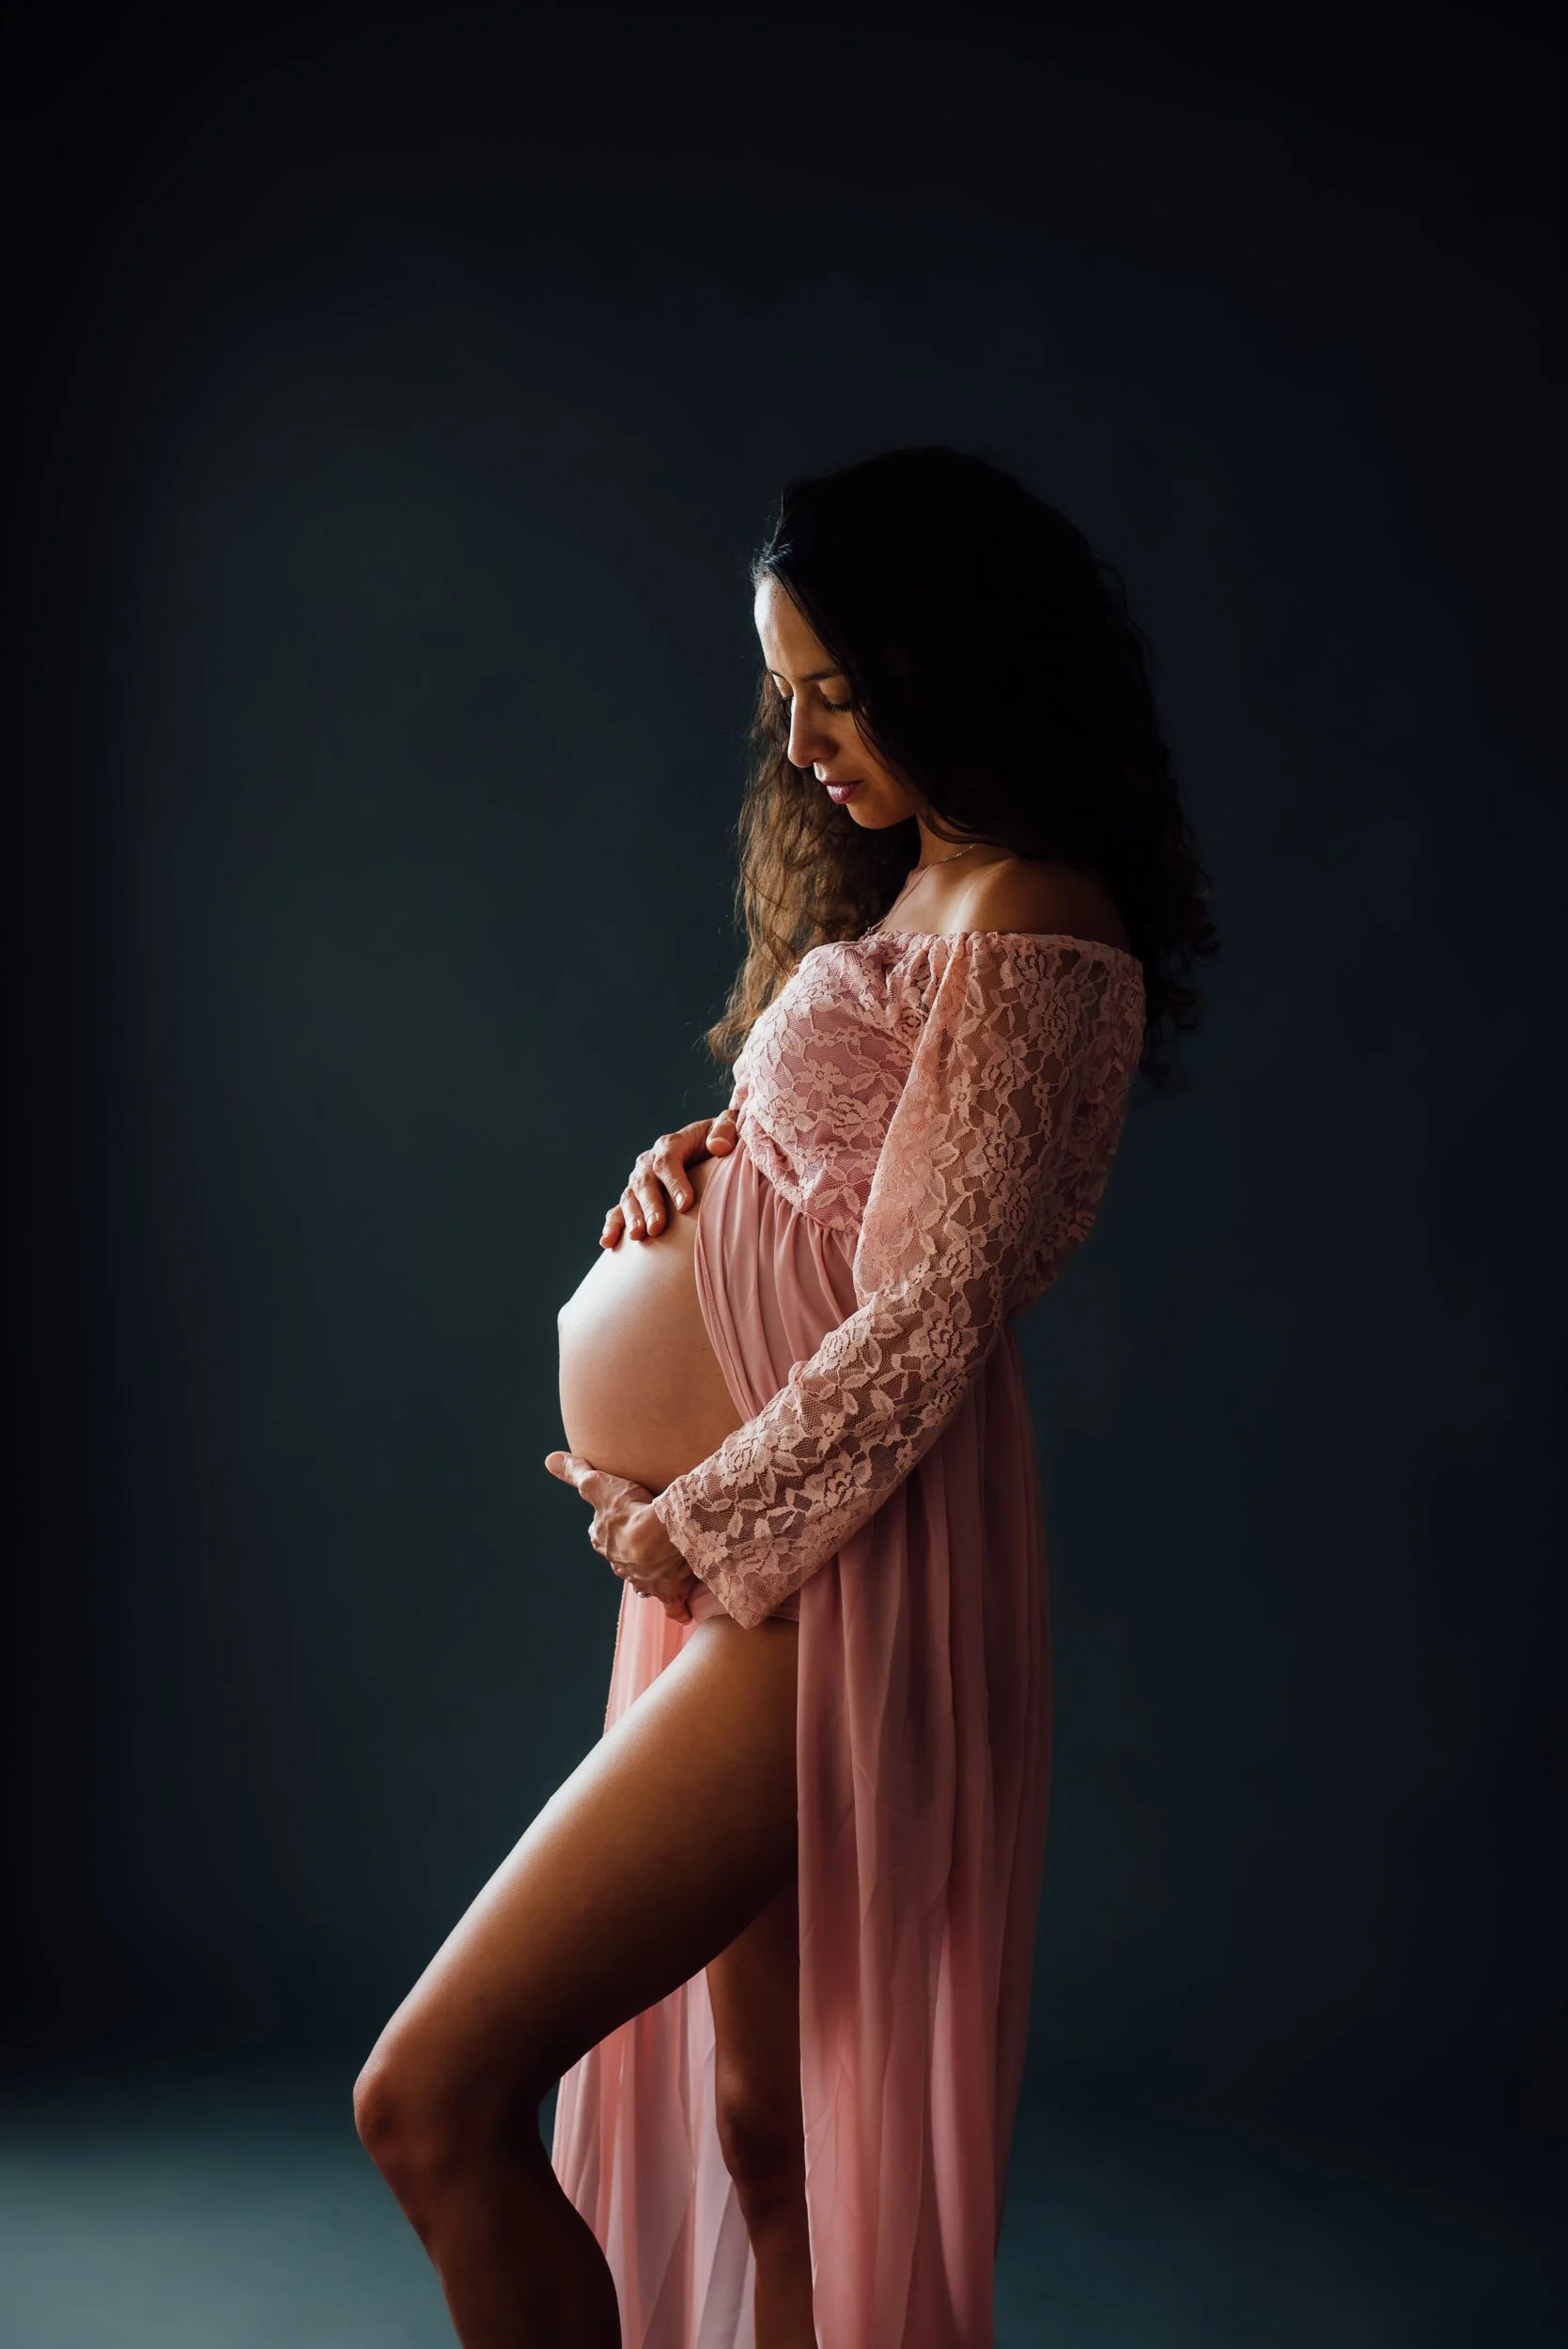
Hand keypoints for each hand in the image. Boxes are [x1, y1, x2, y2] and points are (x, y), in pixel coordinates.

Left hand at [544, 1450, 702, 1621]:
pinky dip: (675, 1606)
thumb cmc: (628, 1511)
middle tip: (644, 1541)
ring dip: (651, 1575)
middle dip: (630, 1552)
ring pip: (645, 1578)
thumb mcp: (598, 1485)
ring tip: (664, 1567)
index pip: (600, 1535)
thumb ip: (576, 1473)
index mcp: (605, 1542)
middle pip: (622, 1557)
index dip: (606, 1528)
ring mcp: (644, 1579)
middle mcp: (620, 1564)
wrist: (659, 1537)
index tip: (615, 1520)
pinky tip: (681, 1612)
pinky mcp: (667, 1590)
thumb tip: (550, 1459)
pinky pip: (670, 1603)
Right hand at [600, 1107, 739, 1248]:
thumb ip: (726, 1130)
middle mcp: (650, 1162)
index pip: (668, 1161)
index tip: (685, 1205)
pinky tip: (609, 1242)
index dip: (675, 1182)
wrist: (708, 1150)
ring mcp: (640, 1181)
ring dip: (631, 1217)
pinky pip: (618, 1211)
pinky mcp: (635, 1200)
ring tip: (638, 1236)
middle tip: (656, 1228)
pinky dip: (612, 1226)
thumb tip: (717, 1146)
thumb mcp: (729, 1127)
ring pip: (629, 1197)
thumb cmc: (722, 1142)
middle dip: (650, 1206)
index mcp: (672, 1145)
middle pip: (645, 1182)